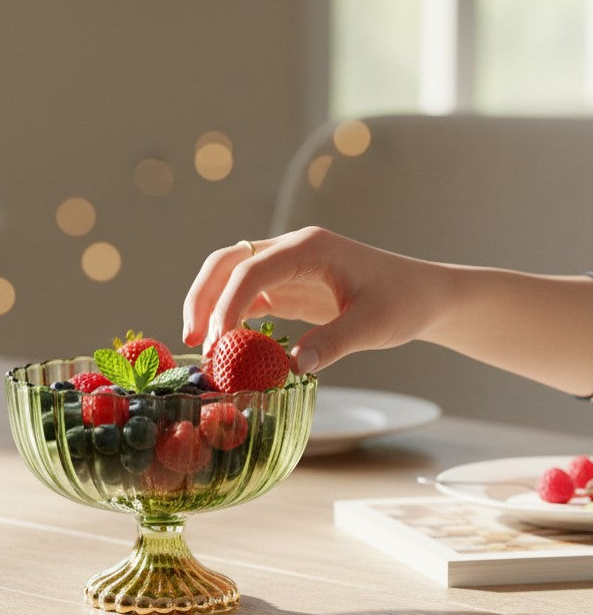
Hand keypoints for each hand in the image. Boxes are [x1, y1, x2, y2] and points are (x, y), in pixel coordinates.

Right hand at [181, 226, 443, 374]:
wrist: (423, 293)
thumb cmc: (404, 301)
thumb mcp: (374, 324)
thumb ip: (334, 343)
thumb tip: (292, 367)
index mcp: (309, 248)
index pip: (251, 269)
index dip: (227, 304)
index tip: (218, 343)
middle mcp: (290, 250)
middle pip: (227, 262)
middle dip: (203, 297)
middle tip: (192, 339)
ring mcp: (284, 267)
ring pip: (229, 276)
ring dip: (209, 306)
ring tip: (202, 346)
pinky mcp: (285, 287)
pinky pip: (245, 297)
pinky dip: (229, 317)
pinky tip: (225, 345)